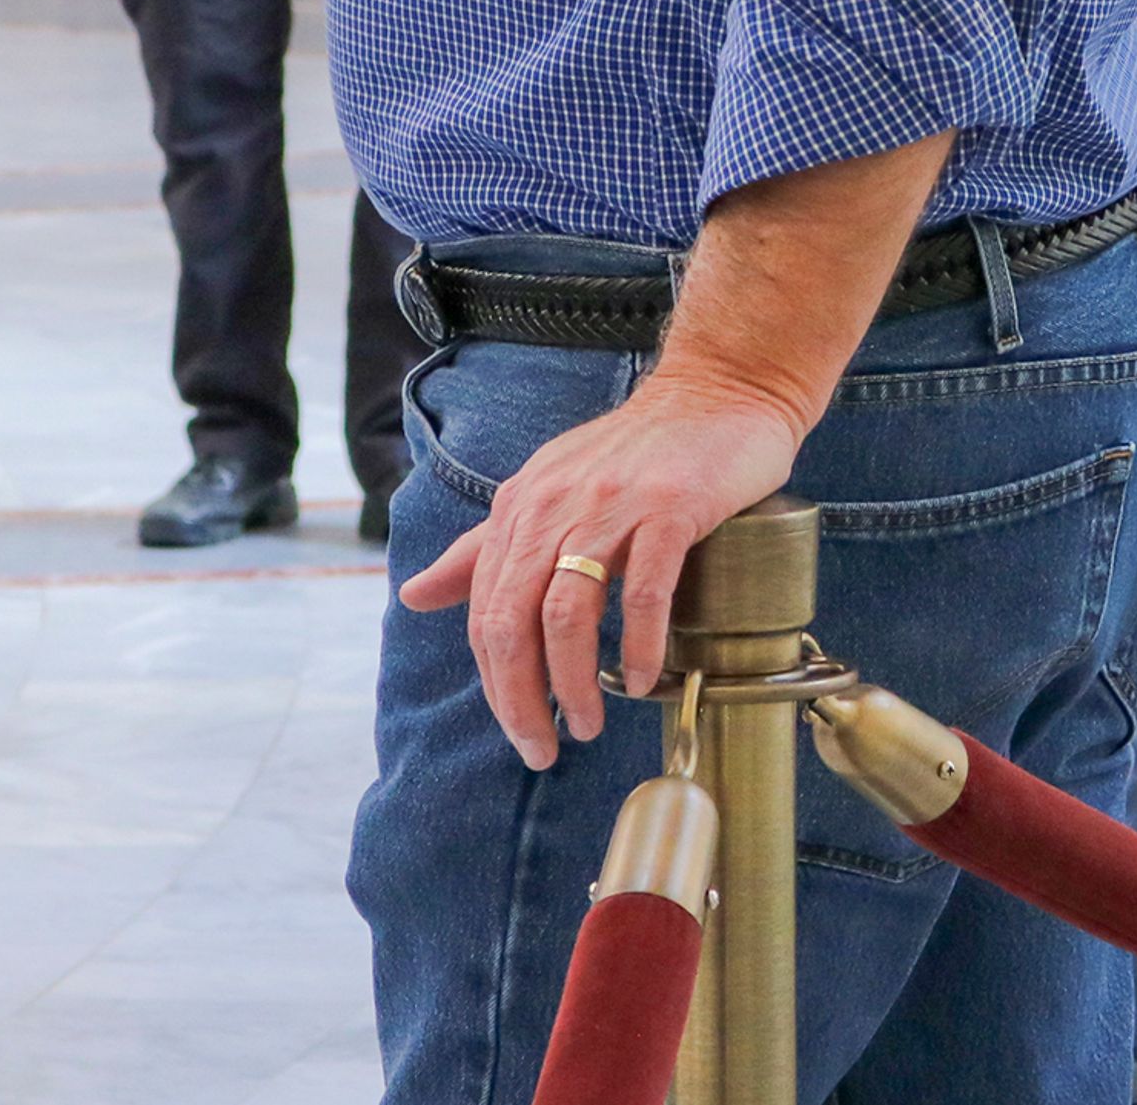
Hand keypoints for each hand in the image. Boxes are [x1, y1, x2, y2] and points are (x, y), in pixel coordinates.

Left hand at [394, 366, 804, 769]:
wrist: (721, 390)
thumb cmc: (640, 450)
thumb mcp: (550, 491)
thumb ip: (484, 547)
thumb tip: (415, 595)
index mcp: (521, 506)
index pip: (486, 613)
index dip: (497, 682)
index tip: (522, 728)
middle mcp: (555, 505)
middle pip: (513, 620)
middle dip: (520, 697)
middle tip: (543, 746)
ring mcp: (613, 505)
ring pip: (567, 611)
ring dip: (572, 681)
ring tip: (588, 723)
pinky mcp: (671, 505)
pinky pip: (643, 588)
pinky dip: (638, 642)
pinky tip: (644, 677)